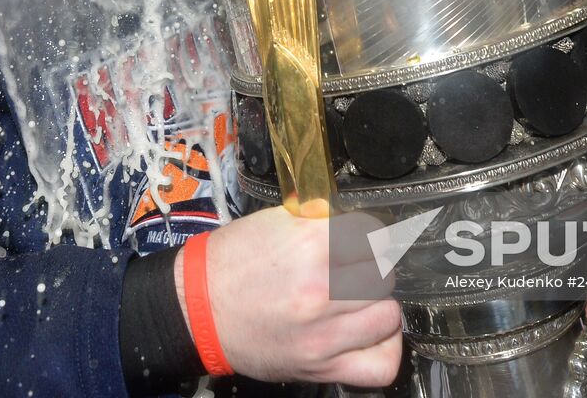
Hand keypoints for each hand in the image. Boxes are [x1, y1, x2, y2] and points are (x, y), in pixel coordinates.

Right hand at [178, 204, 402, 387]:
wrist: (198, 309)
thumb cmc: (231, 264)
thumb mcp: (275, 222)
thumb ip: (321, 220)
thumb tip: (355, 220)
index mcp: (310, 244)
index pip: (373, 234)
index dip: (367, 236)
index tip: (360, 242)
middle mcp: (321, 288)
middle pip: (384, 273)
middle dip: (372, 268)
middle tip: (355, 270)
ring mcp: (323, 332)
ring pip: (388, 315)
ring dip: (377, 305)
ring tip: (360, 302)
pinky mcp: (321, 366)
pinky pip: (380, 364)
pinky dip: (383, 349)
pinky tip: (368, 335)